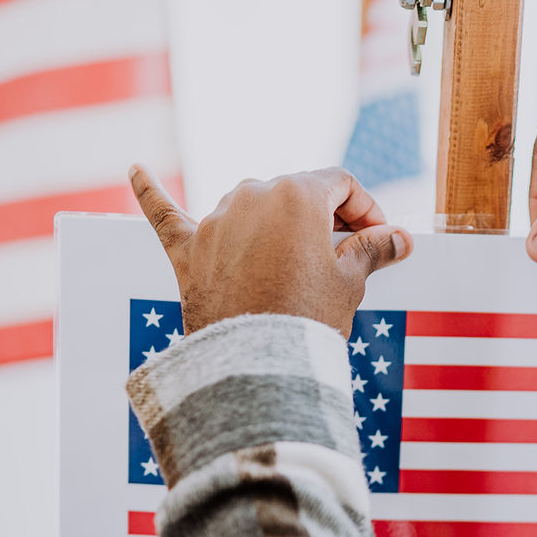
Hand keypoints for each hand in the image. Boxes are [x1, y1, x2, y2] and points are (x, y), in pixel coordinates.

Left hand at [129, 165, 412, 336]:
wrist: (255, 365)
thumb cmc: (306, 319)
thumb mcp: (349, 282)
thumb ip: (372, 249)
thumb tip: (399, 237)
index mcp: (298, 194)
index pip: (340, 183)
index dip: (365, 207)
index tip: (378, 236)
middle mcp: (253, 195)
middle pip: (296, 193)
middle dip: (323, 218)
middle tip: (346, 254)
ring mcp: (216, 220)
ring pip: (251, 206)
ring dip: (272, 221)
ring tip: (295, 255)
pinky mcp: (187, 251)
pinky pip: (165, 214)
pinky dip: (150, 192)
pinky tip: (137, 170)